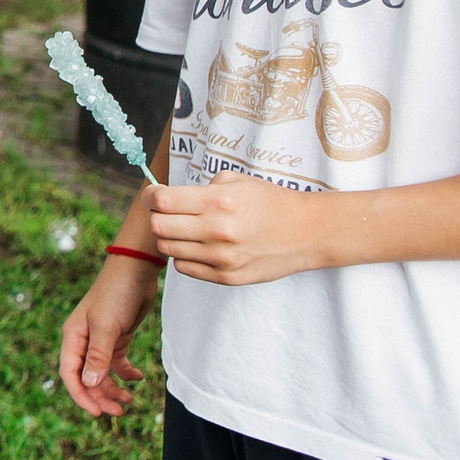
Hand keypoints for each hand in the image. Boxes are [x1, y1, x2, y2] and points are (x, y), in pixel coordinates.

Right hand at [57, 254, 158, 416]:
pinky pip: (116, 363)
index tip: (97, 413)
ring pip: (101, 374)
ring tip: (130, 400)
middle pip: (86, 378)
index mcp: (73, 337)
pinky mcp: (116, 338)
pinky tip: (138, 379)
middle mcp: (83, 341)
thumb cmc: (116, 295)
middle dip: (100, 397)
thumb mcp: (107, 326)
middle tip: (119, 411)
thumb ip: (98, 356)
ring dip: (113, 389)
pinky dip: (126, 374)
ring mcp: (100, 341)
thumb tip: (90, 384)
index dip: (81, 395)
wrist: (135, 271)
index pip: (70, 374)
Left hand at [148, 170, 330, 284]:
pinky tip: (199, 246)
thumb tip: (165, 198)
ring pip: (167, 249)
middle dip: (157, 217)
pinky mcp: (227, 277)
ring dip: (170, 237)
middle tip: (169, 213)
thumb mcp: (236, 182)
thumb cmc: (269, 202)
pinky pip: (184, 267)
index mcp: (219, 201)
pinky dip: (184, 256)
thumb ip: (198, 189)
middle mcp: (218, 231)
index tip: (154, 195)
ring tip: (186, 229)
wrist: (308, 232)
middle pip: (158, 227)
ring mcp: (222, 257)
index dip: (151, 196)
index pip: (162, 202)